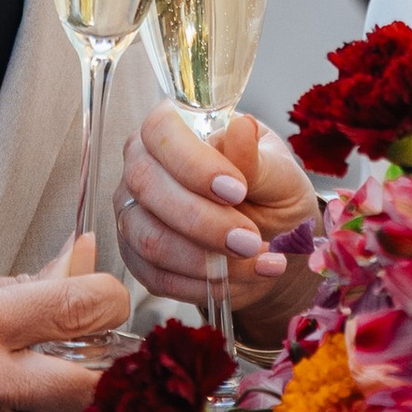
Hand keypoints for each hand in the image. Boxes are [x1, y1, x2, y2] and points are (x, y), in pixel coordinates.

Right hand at [0, 261, 128, 411]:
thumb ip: (11, 280)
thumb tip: (76, 257)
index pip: (84, 307)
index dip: (110, 299)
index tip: (104, 298)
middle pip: (96, 377)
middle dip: (103, 358)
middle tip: (86, 344)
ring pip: (62, 411)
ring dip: (56, 389)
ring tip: (14, 370)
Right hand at [116, 104, 319, 338]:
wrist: (274, 241)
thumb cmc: (272, 192)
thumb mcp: (278, 174)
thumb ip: (256, 158)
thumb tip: (242, 127)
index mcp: (174, 129)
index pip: (161, 130)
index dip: (193, 162)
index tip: (237, 190)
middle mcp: (142, 166)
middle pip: (147, 186)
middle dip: (202, 220)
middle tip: (250, 240)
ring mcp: (133, 213)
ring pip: (150, 238)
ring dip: (205, 260)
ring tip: (255, 261)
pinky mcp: (138, 257)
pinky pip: (158, 277)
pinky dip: (203, 285)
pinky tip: (240, 279)